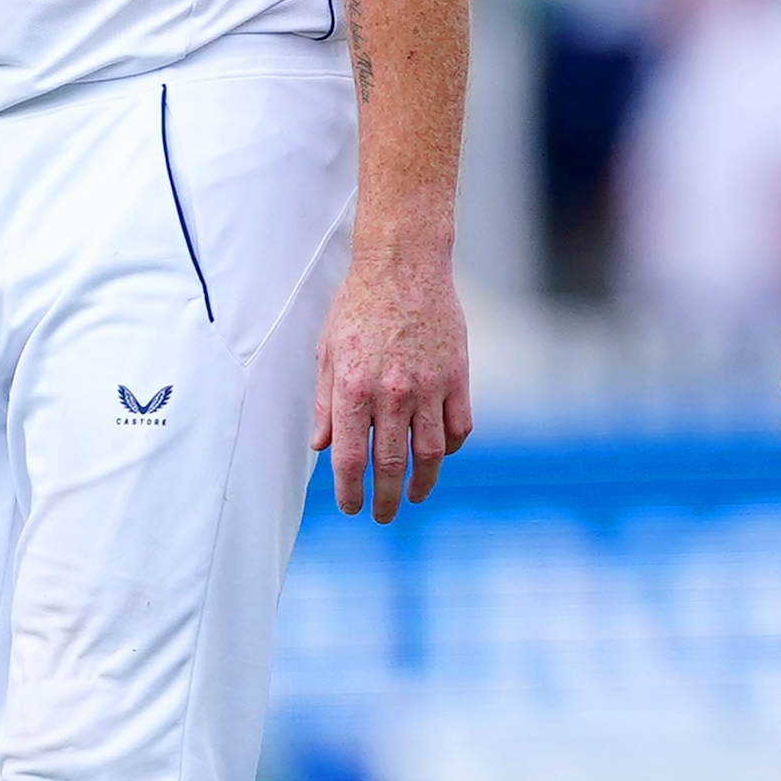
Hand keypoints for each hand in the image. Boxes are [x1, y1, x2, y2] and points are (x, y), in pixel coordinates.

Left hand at [316, 243, 472, 519]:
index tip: (352, 507)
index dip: (350, 492)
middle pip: (392, 465)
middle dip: (386, 500)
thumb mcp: (327, 352)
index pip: (350, 459)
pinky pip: (458, 427)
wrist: (404, 263)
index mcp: (353, 388)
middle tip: (383, 516)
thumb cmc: (358, 305)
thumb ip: (326, 402)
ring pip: (431, 454)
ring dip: (423, 483)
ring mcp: (429, 386)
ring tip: (415, 496)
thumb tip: (322, 446)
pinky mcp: (457, 376)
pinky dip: (450, 448)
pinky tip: (439, 454)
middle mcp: (392, 393)